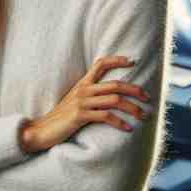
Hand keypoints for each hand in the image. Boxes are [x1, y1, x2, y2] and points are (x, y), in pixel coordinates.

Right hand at [22, 55, 149, 152]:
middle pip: (116, 84)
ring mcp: (82, 102)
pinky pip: (106, 116)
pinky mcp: (80, 116)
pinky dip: (120, 122)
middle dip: (135, 90)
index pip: (101, 63)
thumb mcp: (76, 100)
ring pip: (115, 100)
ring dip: (133, 108)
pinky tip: (128, 129)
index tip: (133, 62)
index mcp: (83, 83)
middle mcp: (84, 89)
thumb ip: (90, 93)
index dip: (117, 60)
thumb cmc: (62, 117)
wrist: (42, 130)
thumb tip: (110, 93)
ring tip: (143, 115)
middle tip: (148, 97)